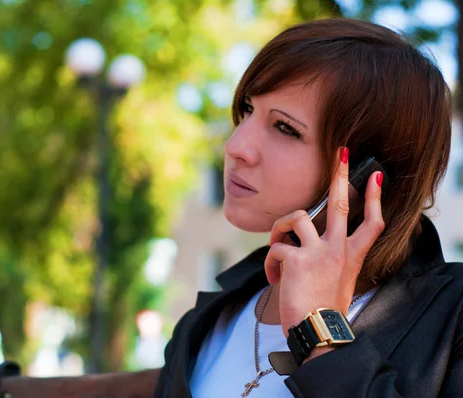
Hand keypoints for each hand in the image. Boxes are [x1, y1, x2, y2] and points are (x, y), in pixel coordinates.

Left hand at [264, 147, 384, 336]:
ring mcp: (318, 252)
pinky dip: (269, 263)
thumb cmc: (321, 310)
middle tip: (341, 152)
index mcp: (351, 255)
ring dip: (280, 228)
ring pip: (296, 217)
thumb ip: (325, 259)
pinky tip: (272, 278)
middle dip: (340, 175)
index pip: (371, 221)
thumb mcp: (335, 281)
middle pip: (339, 204)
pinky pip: (276, 248)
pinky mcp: (296, 259)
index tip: (377, 177)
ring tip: (277, 245)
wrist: (317, 333)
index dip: (374, 198)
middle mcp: (338, 249)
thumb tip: (298, 244)